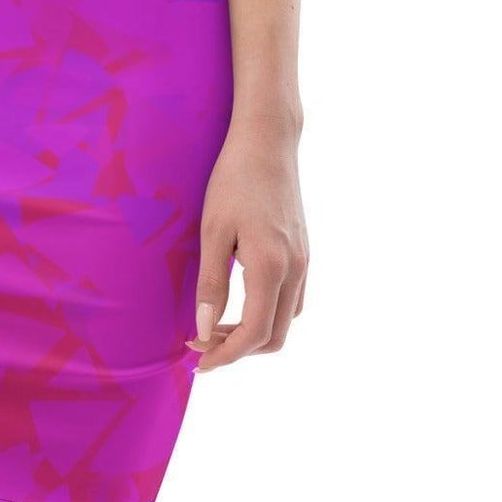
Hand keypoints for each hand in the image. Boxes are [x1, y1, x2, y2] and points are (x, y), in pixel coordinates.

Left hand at [186, 112, 307, 371]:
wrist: (268, 141)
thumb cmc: (234, 179)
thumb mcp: (213, 230)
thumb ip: (211, 284)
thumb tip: (204, 329)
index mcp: (272, 267)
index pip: (255, 333)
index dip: (226, 354)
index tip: (198, 360)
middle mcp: (295, 270)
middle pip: (275, 336)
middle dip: (238, 349)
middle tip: (201, 341)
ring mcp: (304, 261)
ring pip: (286, 320)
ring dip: (254, 333)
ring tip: (217, 324)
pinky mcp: (303, 251)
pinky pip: (292, 299)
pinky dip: (268, 313)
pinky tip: (240, 300)